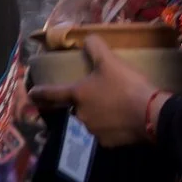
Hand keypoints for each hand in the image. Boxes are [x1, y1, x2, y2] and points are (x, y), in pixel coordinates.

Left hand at [31, 41, 157, 145]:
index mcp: (77, 95)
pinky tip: (123, 119)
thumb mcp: (110, 61)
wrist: (151, 115)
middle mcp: (80, 115)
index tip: (31, 94)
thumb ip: (95, 47)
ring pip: (91, 121)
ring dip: (98, 115)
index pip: (52, 94)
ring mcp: (92, 132)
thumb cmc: (126, 86)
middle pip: (77, 107)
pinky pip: (105, 133)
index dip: (40, 93)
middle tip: (100, 95)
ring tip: (116, 106)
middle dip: (84, 102)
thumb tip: (86, 38)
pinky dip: (111, 127)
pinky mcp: (107, 144)